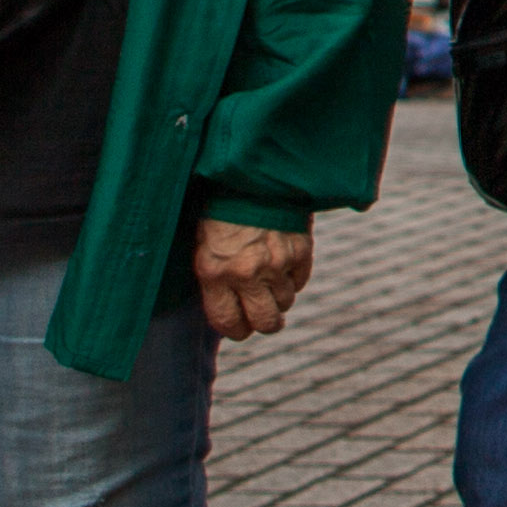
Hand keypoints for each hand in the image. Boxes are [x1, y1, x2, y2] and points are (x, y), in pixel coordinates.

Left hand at [193, 220, 313, 341]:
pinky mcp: (300, 250)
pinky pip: (300, 281)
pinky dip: (293, 279)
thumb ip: (215, 280)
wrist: (253, 176)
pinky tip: (284, 267)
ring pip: (285, 303)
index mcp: (215, 273)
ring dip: (278, 298)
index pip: (228, 322)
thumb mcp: (205, 247)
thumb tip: (230, 309)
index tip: (239, 328)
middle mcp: (247, 273)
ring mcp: (276, 262)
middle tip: (264, 319)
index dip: (235, 331)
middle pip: (265, 322)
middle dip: (265, 325)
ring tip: (271, 284)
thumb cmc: (222, 212)